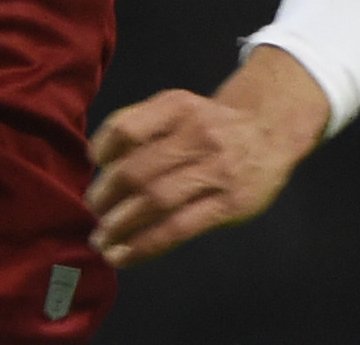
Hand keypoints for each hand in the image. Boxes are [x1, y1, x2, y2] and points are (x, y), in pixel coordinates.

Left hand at [85, 45, 330, 267]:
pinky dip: (147, 244)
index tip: (91, 163)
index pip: (127, 128)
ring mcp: (218, 171)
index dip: (103, 149)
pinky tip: (126, 254)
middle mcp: (198, 135)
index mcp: (177, 107)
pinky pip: (180, 228)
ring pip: (157, 201)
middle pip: (138, 170)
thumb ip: (140, 126)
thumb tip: (97, 162)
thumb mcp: (178, 108)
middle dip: (106, 195)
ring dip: (121, 225)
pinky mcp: (231, 204)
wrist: (268, 132)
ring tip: (101, 239)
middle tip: (91, 209)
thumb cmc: (208, 125)